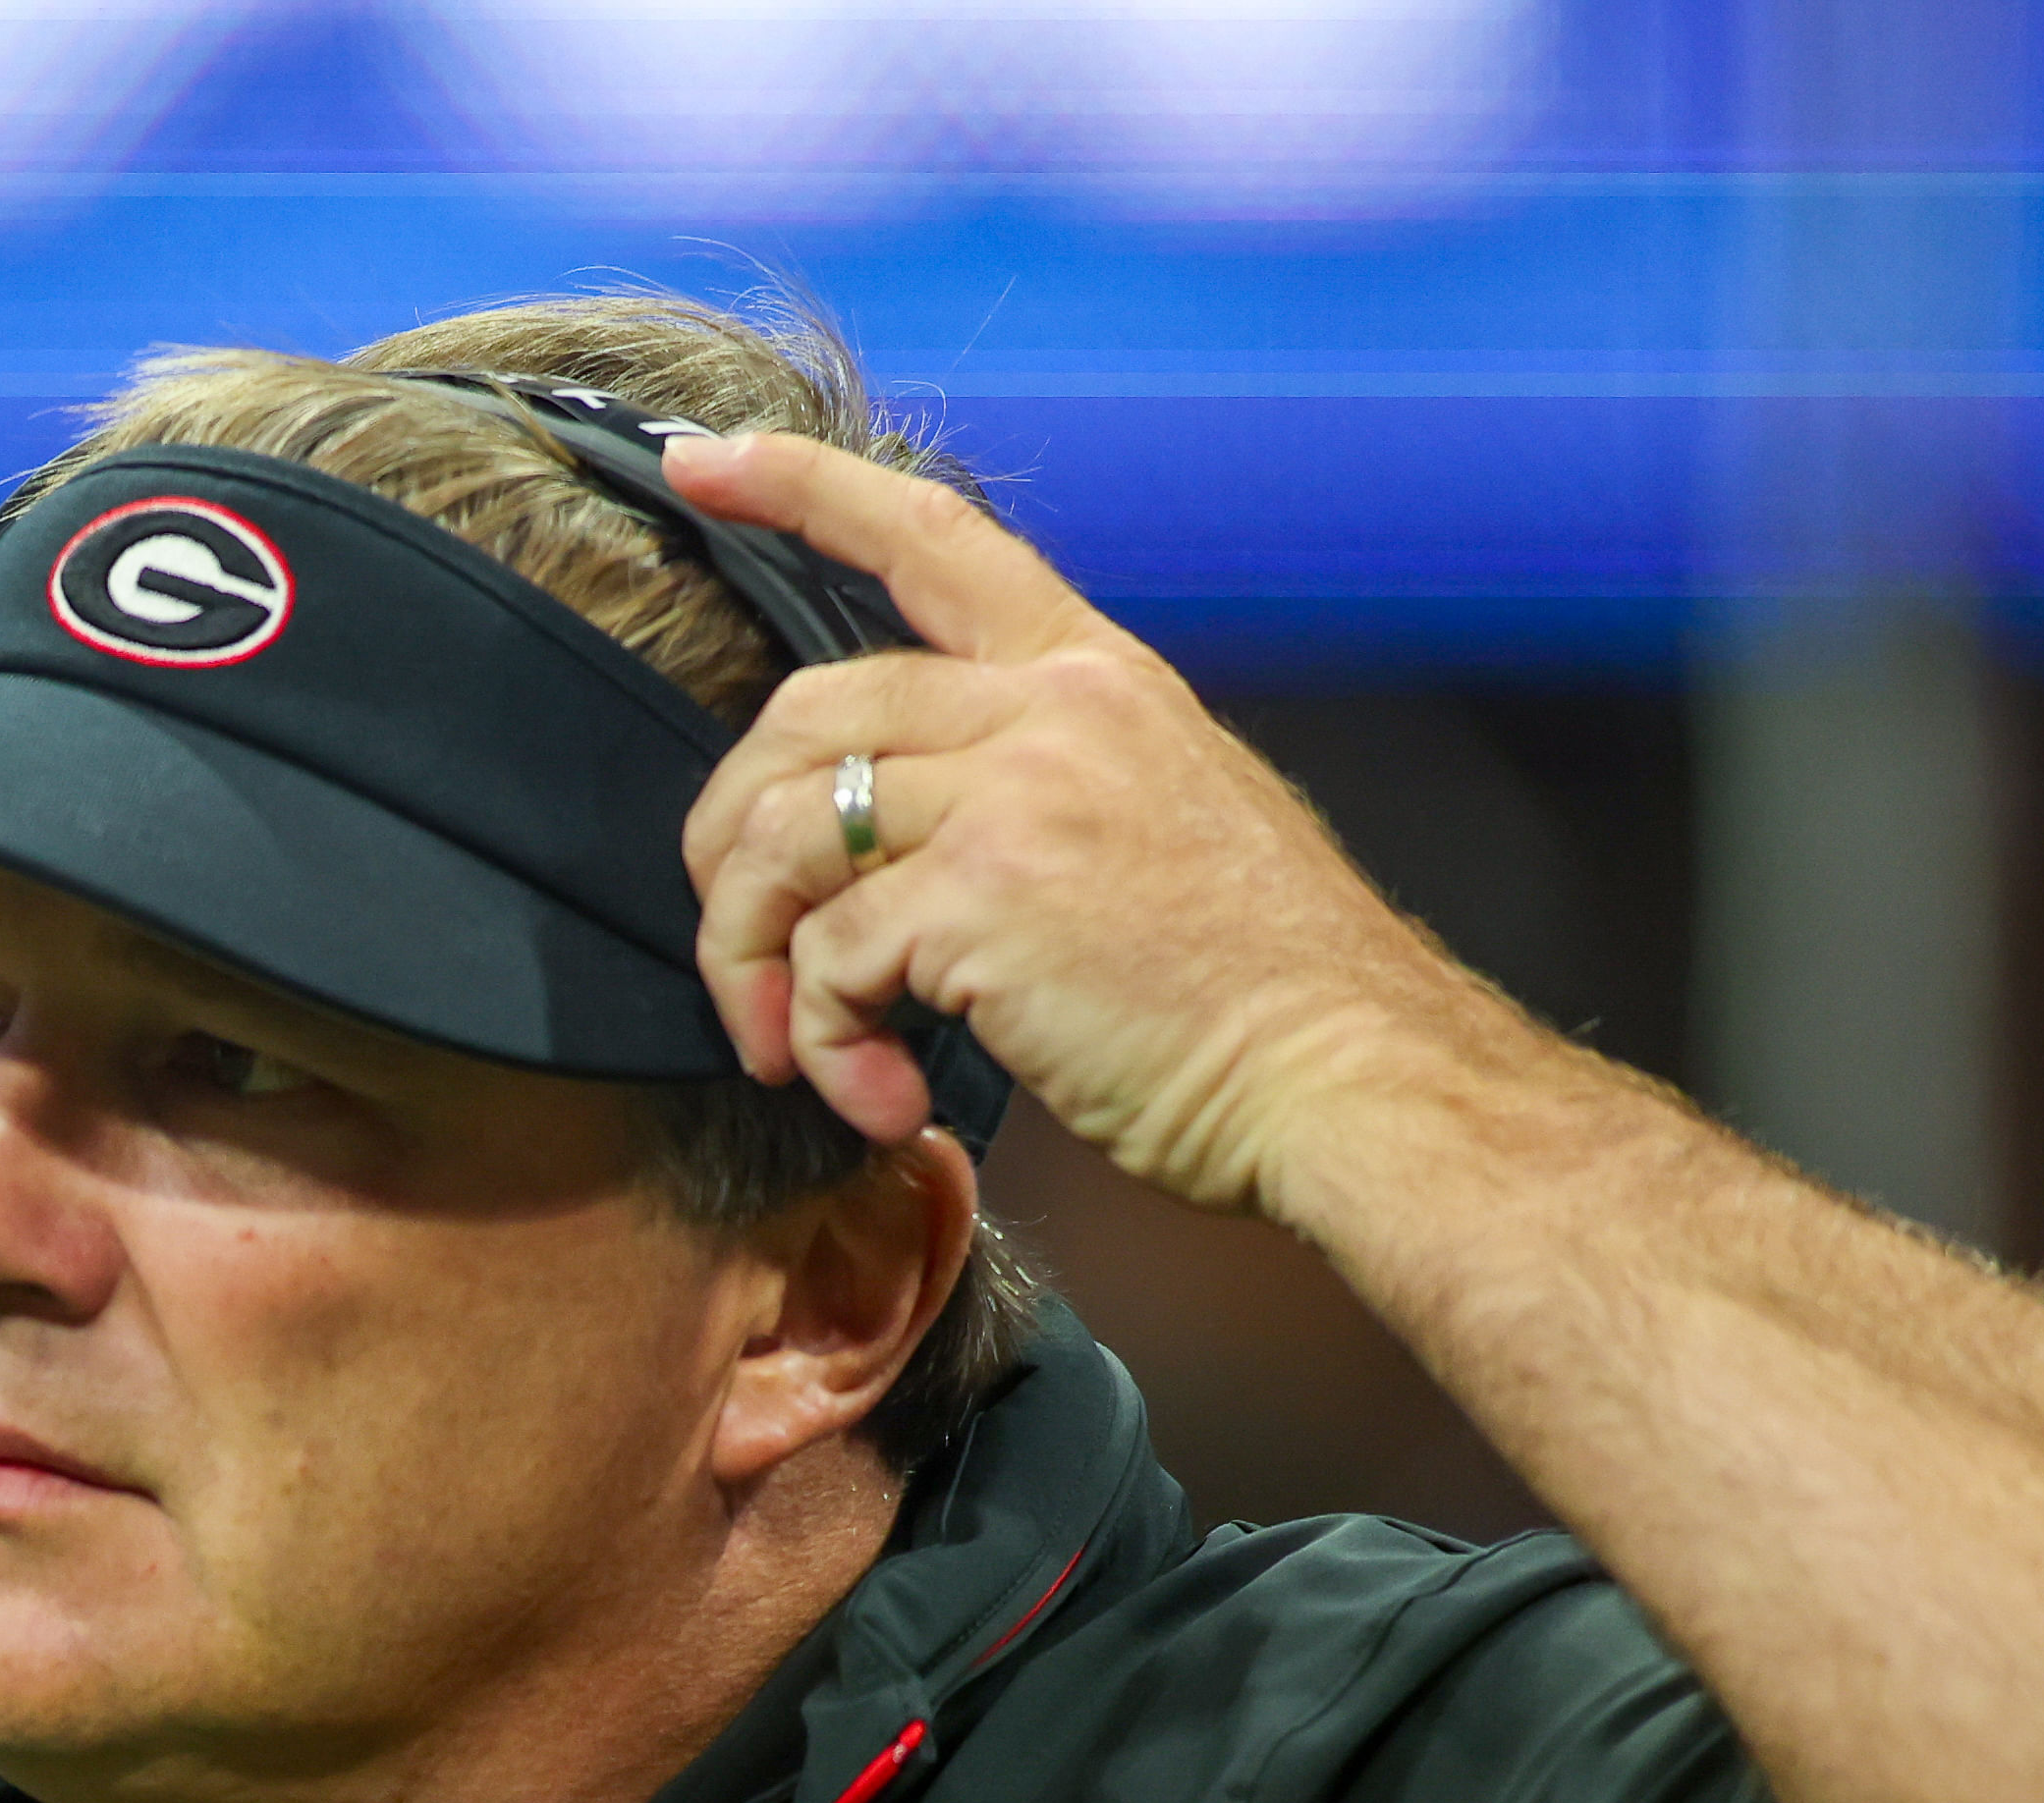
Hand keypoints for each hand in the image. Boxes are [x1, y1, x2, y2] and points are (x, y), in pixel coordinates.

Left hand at [665, 431, 1506, 1226]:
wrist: (1340, 1068)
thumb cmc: (1259, 985)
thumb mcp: (1166, 813)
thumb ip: (1042, 779)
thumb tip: (905, 835)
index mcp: (1093, 675)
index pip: (931, 536)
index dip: (801, 485)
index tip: (703, 463)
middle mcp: (1049, 709)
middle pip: (804, 711)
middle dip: (727, 841)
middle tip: (744, 953)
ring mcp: (1013, 794)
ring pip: (782, 834)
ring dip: (753, 960)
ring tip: (796, 1047)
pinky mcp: (980, 897)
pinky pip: (825, 958)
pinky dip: (826, 1043)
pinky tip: (885, 1098)